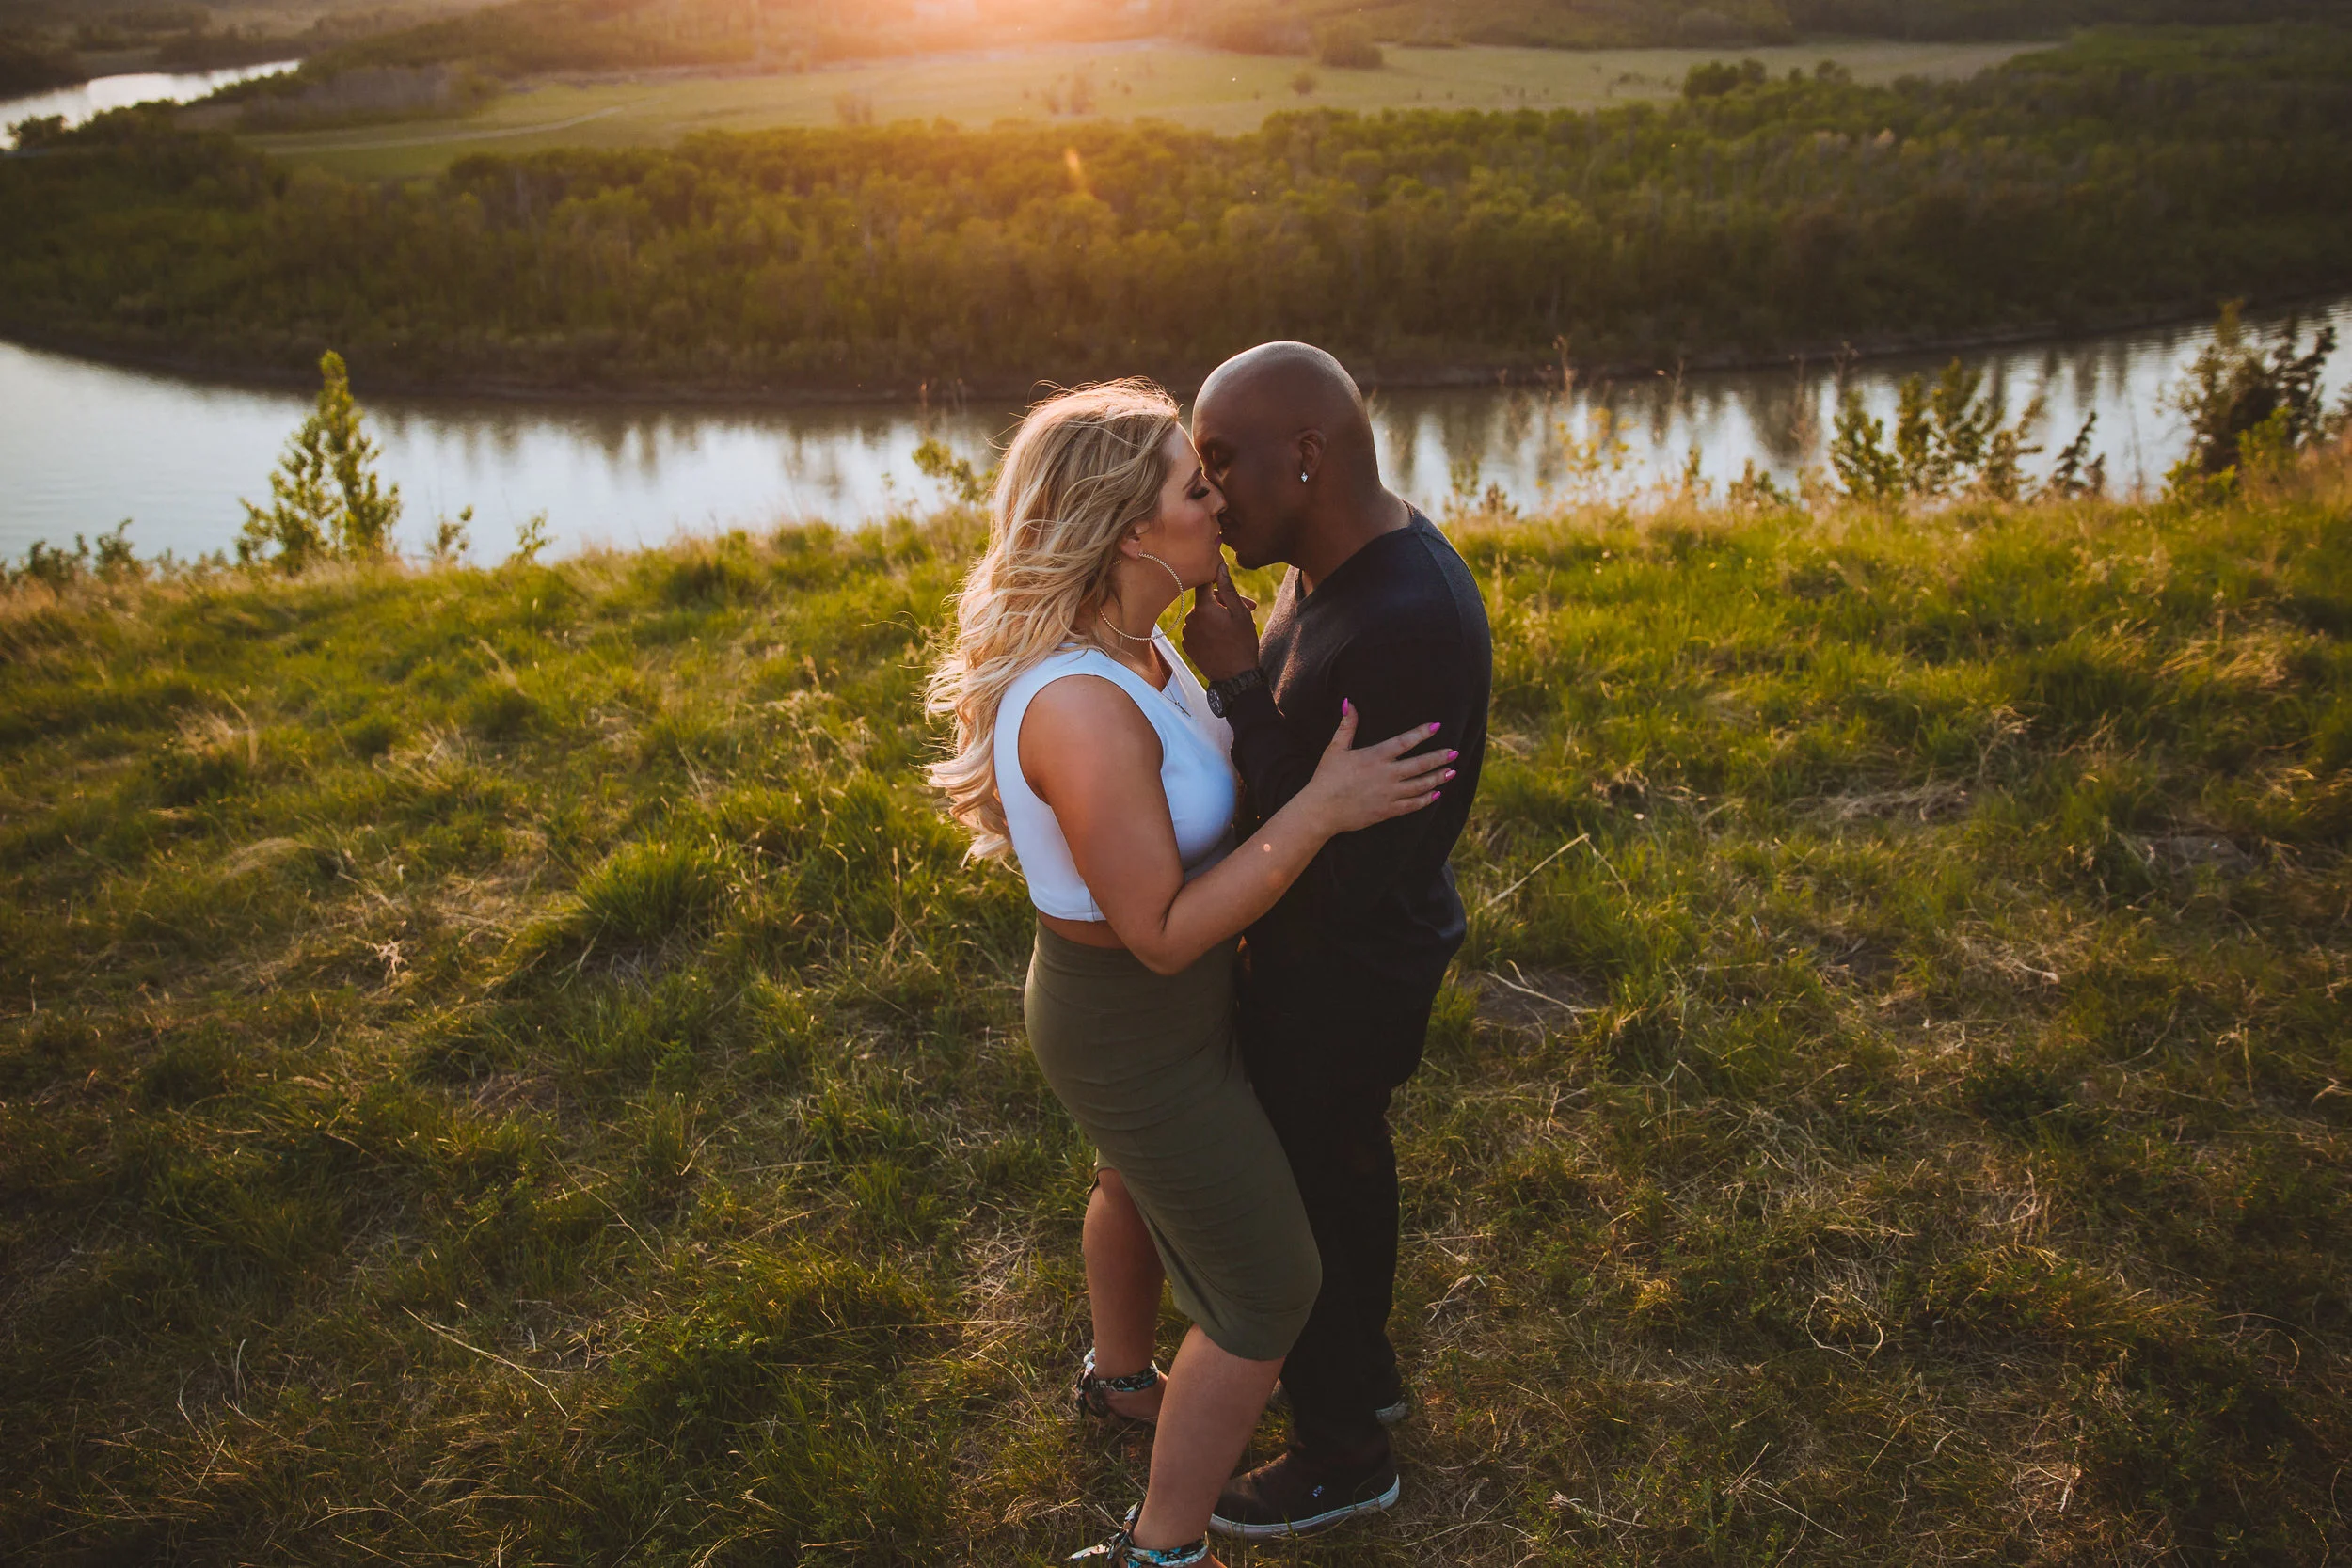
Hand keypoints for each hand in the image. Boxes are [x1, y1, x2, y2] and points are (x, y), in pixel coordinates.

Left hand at [1181, 559, 1260, 681]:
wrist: (1235, 677)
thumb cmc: (1242, 643)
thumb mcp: (1240, 613)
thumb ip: (1228, 587)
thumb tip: (1220, 565)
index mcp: (1203, 608)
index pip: (1204, 583)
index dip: (1217, 580)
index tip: (1226, 581)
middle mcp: (1190, 619)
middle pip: (1206, 601)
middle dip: (1225, 603)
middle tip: (1250, 609)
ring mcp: (1187, 633)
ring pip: (1202, 616)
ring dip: (1217, 617)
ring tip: (1236, 627)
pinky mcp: (1187, 645)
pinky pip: (1197, 629)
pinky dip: (1209, 629)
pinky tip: (1223, 637)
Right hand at [1299, 701, 1455, 834]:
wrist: (1321, 810)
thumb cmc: (1326, 777)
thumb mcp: (1335, 748)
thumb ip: (1347, 726)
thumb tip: (1348, 702)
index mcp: (1375, 756)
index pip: (1404, 742)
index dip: (1422, 733)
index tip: (1437, 727)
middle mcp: (1386, 775)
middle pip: (1420, 764)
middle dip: (1439, 757)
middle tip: (1454, 752)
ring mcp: (1389, 794)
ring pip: (1420, 785)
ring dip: (1438, 778)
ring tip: (1451, 772)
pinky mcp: (1387, 811)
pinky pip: (1412, 805)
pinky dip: (1426, 799)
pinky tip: (1435, 794)